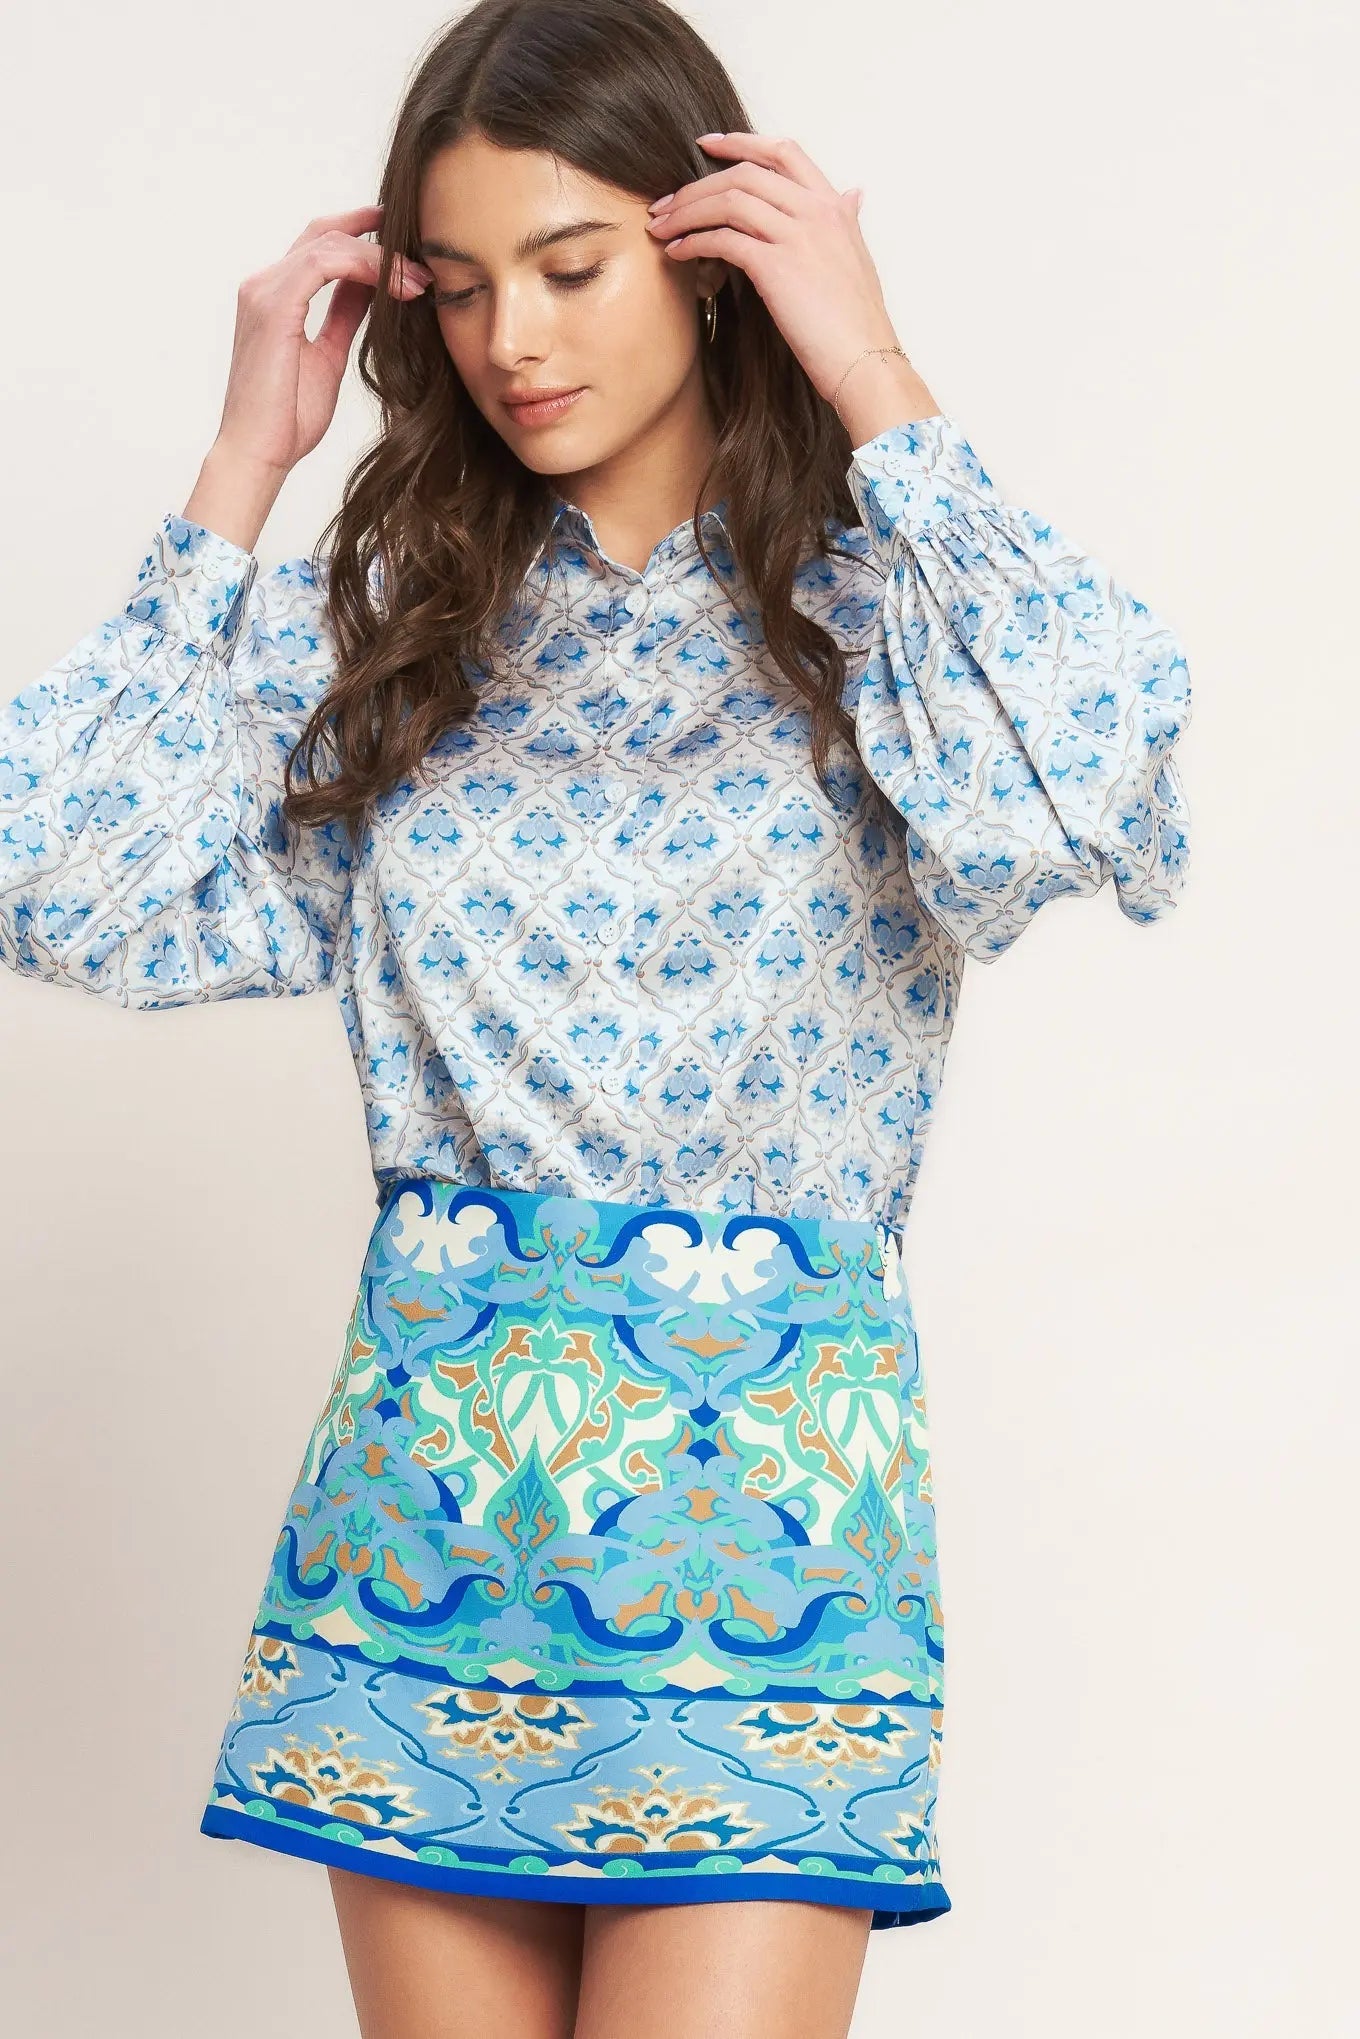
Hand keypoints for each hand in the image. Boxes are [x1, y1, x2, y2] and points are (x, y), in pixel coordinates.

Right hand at [209, 203, 433, 481]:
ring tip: (418, 281)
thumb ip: (344, 316)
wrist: (260, 452)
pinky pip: (324, 264)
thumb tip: (371, 290)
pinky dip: (365, 268)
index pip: (319, 245)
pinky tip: (396, 287)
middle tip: (420, 253)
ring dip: (380, 258)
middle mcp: (264, 285)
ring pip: (330, 244)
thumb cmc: (288, 418)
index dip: (360, 233)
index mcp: (275, 296)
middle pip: (324, 233)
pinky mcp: (273, 306)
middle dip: (375, 235)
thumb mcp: (328, 355)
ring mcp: (264, 291)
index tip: (402, 240)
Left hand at [645, 133, 901, 406]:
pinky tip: (678, 253)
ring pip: (729, 202)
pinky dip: (694, 243)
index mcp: (833, 205)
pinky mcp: (776, 267)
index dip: (741, 142)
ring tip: (661, 227)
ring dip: (686, 212)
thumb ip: (847, 221)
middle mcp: (816, 211)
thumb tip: (853, 194)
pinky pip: (723, 240)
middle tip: (667, 202)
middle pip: (744, 174)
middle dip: (697, 186)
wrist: (865, 360)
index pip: (783, 152)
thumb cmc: (857, 320)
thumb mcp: (857, 256)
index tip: (707, 145)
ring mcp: (796, 236)